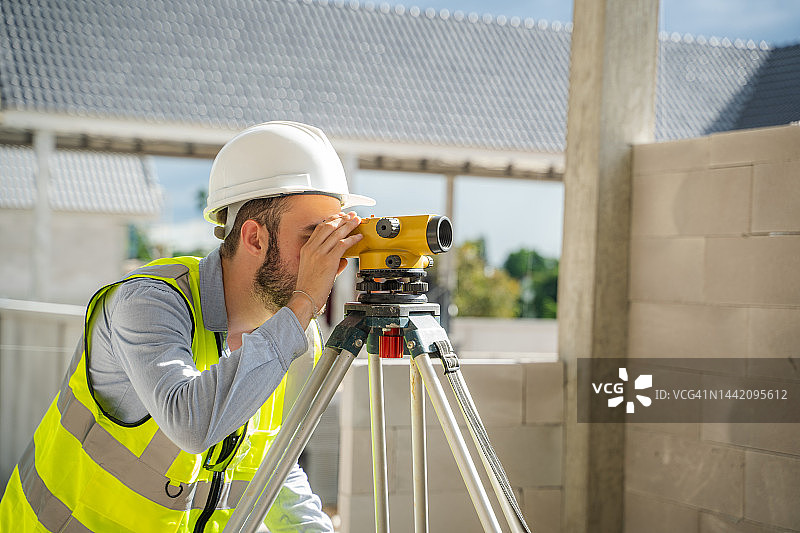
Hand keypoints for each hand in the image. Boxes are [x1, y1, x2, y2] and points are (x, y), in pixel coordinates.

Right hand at [288, 212, 361, 326]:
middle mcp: (312, 248)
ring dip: (349, 225)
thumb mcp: (317, 270)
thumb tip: (344, 260)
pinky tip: (359, 237)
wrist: (305, 298)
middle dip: (342, 219)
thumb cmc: (310, 287)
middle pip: (329, 226)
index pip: (320, 228)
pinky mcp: (328, 260)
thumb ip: (331, 263)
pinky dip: (352, 239)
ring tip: (358, 221)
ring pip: (337, 233)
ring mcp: (319, 253)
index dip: (332, 220)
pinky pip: (343, 245)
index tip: (341, 216)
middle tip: (352, 216)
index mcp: (307, 249)